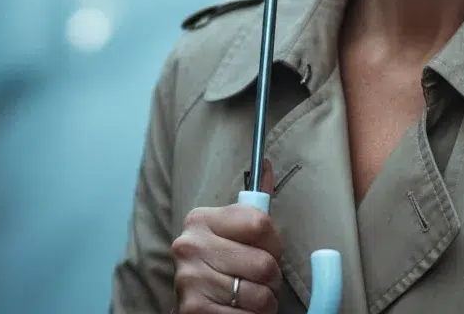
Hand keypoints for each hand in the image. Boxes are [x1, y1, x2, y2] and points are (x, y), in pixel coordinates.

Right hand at [172, 161, 281, 312]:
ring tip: (252, 298)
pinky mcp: (192, 311)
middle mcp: (189, 246)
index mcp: (201, 219)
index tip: (271, 252)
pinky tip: (243, 313)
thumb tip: (266, 164)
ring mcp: (189, 279)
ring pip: (259, 296)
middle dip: (273, 279)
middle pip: (263, 264)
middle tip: (264, 282)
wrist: (192, 306)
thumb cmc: (220, 265)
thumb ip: (252, 201)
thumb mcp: (232, 229)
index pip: (260, 223)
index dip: (275, 243)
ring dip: (265, 303)